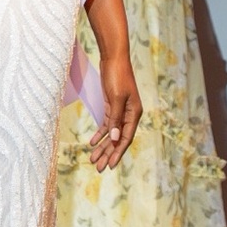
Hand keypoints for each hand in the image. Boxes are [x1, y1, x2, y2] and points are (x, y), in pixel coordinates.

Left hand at [88, 53, 141, 171]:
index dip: (117, 153)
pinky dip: (100, 133)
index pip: (125, 138)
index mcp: (134, 114)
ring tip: (93, 158)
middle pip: (117, 139)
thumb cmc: (117, 76)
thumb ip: (115, 118)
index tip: (110, 165)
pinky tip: (92, 142)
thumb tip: (114, 138)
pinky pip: (106, 124)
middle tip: (98, 167)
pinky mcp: (111, 105)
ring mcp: (120, 110)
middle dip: (108, 153)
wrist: (113, 58)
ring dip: (102, 146)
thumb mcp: (116, 97)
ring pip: (111, 133)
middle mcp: (129, 114)